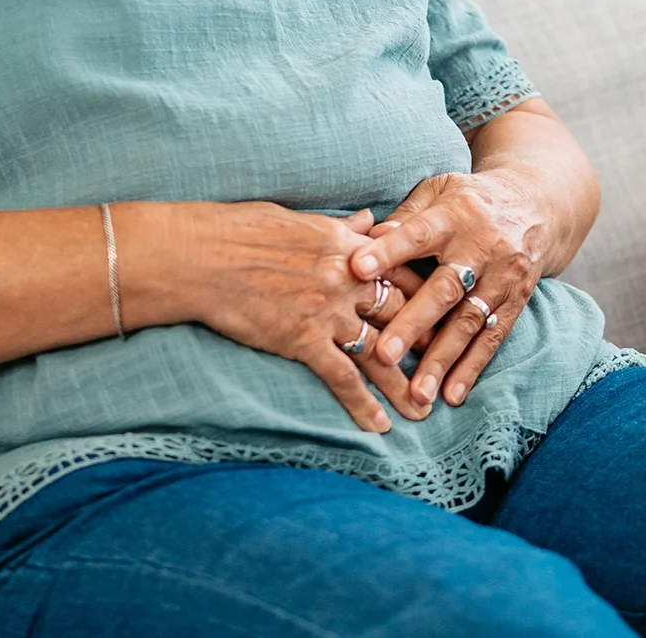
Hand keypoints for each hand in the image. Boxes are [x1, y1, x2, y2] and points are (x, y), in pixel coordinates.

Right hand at [170, 203, 424, 432]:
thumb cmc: (239, 229)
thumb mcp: (299, 219)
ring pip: (379, 353)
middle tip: (445, 366)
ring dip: (403, 384)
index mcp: (348, 247)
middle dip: (426, 343)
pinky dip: (362, 405)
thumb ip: (341, 227)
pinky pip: (342, 378)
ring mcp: (327, 311)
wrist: (200, 255)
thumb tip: (368, 221)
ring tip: (424, 409)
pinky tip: (379, 426)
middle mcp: (347, 279)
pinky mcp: (302, 339)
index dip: (425, 296)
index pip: (400, 272)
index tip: (442, 313)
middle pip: (400, 315)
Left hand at [346, 171, 550, 416]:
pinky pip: (493, 338)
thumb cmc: (468, 201)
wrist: (537, 205)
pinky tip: (452, 394)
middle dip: (414, 322)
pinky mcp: (517, 301)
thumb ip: (404, 218)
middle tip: (384, 354)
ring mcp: (503, 277)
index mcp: (455, 214)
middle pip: (446, 288)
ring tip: (417, 393)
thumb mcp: (438, 192)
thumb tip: (361, 240)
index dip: (388, 251)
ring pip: (469, 322)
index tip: (356, 268)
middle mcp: (482, 247)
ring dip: (442, 359)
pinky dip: (472, 368)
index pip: (418, 233)